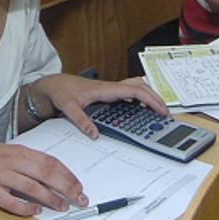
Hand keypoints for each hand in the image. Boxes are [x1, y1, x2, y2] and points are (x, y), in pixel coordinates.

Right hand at [0, 143, 86, 215]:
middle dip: (66, 187)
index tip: (78, 185)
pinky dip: (25, 208)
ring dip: (51, 199)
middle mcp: (11, 162)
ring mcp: (0, 177)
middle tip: (78, 198)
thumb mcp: (6, 151)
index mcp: (18, 151)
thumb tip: (50, 172)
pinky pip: (11, 202)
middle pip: (46, 174)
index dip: (67, 174)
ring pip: (32, 188)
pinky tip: (35, 211)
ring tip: (62, 207)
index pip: (50, 162)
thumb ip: (26, 160)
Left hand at [31, 74, 168, 138]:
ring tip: (157, 109)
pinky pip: (129, 92)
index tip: (160, 110)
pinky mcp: (107, 93)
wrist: (53, 85)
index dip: (150, 99)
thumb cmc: (61, 92)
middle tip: (164, 113)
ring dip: (149, 95)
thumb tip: (94, 134)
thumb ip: (81, 120)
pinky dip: (139, 97)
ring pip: (136, 86)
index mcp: (105, 89)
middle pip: (140, 87)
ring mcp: (110, 89)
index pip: (134, 90)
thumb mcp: (68, 107)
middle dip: (155, 98)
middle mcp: (110, 87)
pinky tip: (141, 108)